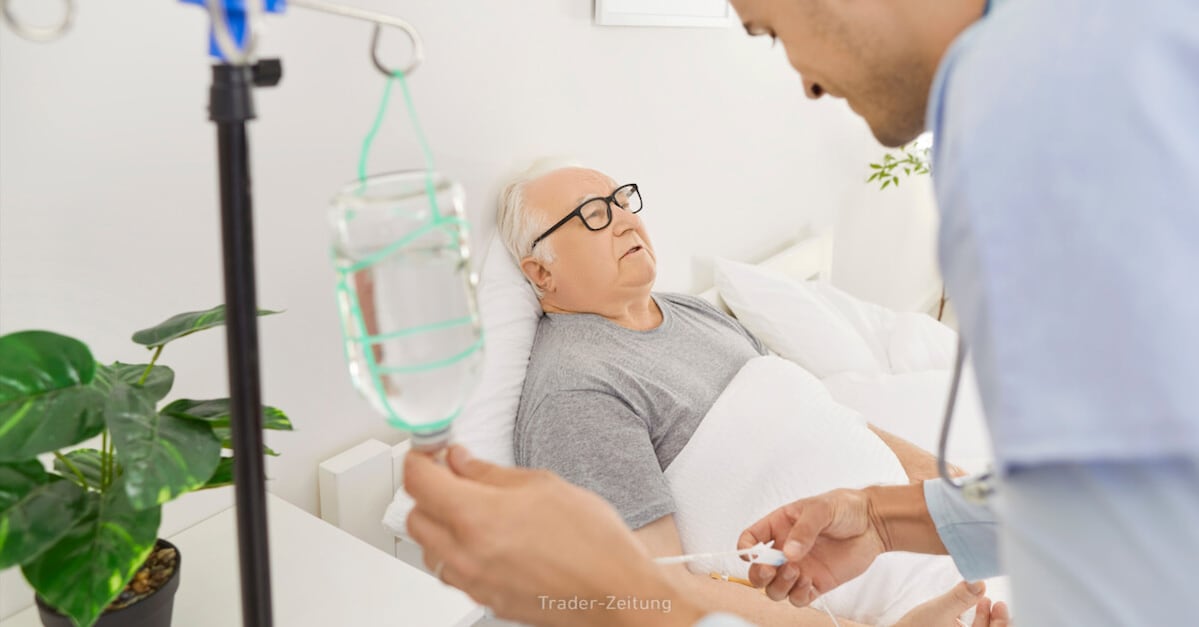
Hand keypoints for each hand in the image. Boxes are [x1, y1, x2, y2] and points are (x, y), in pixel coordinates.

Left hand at [403, 445, 704, 626]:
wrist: (616, 590)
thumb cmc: (592, 542)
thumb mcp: (543, 485)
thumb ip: (490, 473)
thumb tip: (461, 462)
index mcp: (476, 518)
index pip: (418, 481)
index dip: (418, 459)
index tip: (429, 452)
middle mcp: (465, 554)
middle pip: (414, 518)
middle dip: (427, 493)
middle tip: (452, 477)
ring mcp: (473, 582)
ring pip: (429, 550)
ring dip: (439, 526)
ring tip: (471, 511)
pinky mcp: (485, 600)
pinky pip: (452, 573)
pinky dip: (457, 553)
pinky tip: (487, 540)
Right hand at [737, 488, 885, 606]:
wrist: (872, 523)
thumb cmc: (844, 508)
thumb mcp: (821, 509)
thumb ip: (804, 530)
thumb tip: (788, 553)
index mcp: (778, 526)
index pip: (750, 539)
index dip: (745, 548)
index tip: (751, 553)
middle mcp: (784, 550)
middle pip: (758, 572)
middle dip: (759, 574)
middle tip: (770, 569)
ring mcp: (799, 568)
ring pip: (775, 589)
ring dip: (779, 585)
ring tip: (795, 571)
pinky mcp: (816, 583)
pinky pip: (798, 598)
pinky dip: (797, 595)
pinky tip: (808, 583)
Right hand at [893, 581, 1011, 626]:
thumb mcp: (938, 610)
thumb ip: (960, 597)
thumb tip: (980, 582)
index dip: (1004, 622)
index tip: (1000, 604)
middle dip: (997, 619)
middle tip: (996, 602)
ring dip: (986, 619)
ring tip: (983, 600)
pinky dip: (974, 622)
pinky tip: (969, 608)